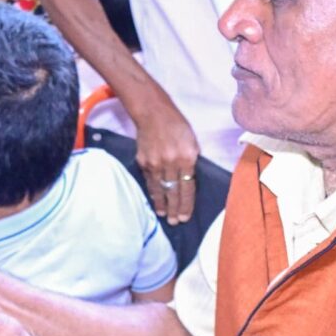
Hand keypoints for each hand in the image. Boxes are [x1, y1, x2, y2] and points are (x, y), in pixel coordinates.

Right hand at [125, 92, 201, 224]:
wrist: (153, 113)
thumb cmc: (176, 125)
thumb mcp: (192, 141)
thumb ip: (191, 161)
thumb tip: (189, 179)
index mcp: (186, 157)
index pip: (187, 187)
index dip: (186, 204)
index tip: (185, 216)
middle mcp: (170, 162)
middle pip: (173, 192)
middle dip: (174, 209)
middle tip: (175, 222)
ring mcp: (155, 163)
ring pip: (159, 190)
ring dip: (162, 205)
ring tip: (164, 216)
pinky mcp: (143, 162)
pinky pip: (149, 182)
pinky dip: (153, 193)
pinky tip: (155, 201)